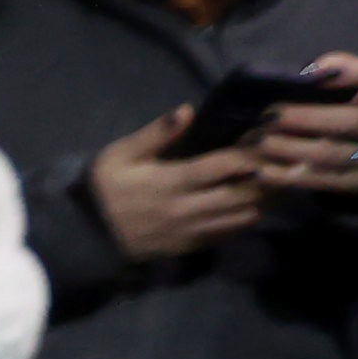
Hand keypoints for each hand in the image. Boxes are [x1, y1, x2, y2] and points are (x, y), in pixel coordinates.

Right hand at [90, 110, 267, 260]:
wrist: (84, 237)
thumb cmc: (102, 190)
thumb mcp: (119, 155)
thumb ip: (154, 134)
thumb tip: (186, 111)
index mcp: (171, 182)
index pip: (224, 166)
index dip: (250, 153)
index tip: (263, 140)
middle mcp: (186, 209)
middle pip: (242, 194)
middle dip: (262, 177)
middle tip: (273, 162)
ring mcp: (189, 231)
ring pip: (240, 217)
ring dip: (257, 199)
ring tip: (264, 181)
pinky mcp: (188, 247)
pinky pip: (226, 234)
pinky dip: (242, 218)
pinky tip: (244, 204)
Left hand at [256, 55, 357, 202]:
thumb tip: (317, 67)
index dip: (356, 72)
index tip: (314, 71)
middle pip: (351, 122)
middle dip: (307, 117)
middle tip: (270, 113)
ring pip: (331, 155)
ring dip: (291, 148)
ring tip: (260, 139)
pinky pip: (322, 181)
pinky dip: (290, 176)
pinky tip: (263, 169)